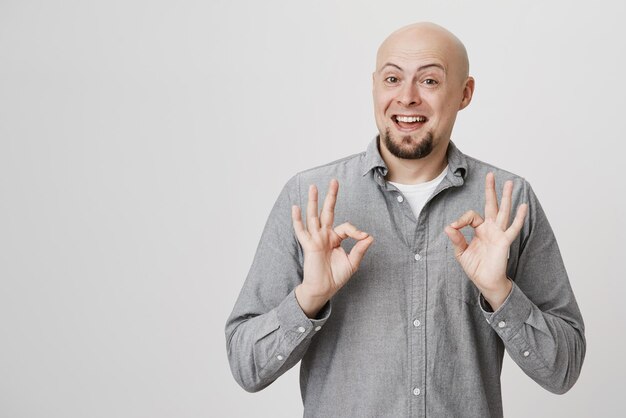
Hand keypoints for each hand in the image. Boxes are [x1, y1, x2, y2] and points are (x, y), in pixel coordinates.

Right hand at [292, 179, 373, 317]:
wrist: (323, 289)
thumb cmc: (335, 277)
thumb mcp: (352, 262)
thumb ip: (360, 249)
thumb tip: (369, 236)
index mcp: (335, 238)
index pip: (345, 227)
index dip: (356, 230)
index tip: (363, 237)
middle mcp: (324, 236)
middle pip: (327, 212)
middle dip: (331, 197)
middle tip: (334, 181)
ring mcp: (315, 239)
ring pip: (314, 216)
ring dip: (313, 201)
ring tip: (313, 187)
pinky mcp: (309, 246)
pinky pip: (301, 231)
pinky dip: (297, 219)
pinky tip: (295, 207)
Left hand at [444, 173, 527, 309]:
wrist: (486, 281)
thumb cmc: (476, 267)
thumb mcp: (461, 252)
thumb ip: (456, 239)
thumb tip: (448, 227)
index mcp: (480, 230)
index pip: (471, 216)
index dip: (461, 220)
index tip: (453, 228)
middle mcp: (490, 228)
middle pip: (491, 205)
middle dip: (491, 190)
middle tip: (491, 175)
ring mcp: (499, 233)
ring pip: (503, 211)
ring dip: (506, 197)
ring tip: (510, 183)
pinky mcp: (504, 241)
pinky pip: (513, 228)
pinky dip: (519, 217)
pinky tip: (523, 206)